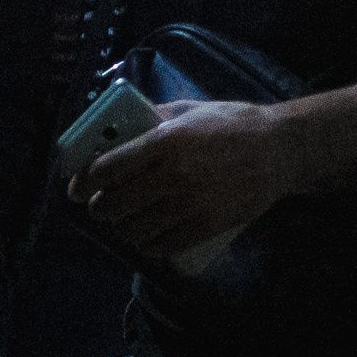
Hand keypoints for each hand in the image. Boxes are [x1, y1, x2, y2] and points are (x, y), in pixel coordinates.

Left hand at [76, 100, 302, 258]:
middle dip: (100, 208)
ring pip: (135, 228)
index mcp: (162, 141)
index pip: (106, 169)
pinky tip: (144, 240)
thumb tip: (118, 128)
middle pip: (115, 203)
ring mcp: (190, 203)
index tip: (77, 187)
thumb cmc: (231, 123)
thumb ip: (152, 119)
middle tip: (100, 207)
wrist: (279, 149)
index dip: (84, 181)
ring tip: (122, 223)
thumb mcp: (188, 110)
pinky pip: (163, 245)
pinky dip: (147, 246)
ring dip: (122, 228)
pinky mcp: (207, 225)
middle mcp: (172, 175)